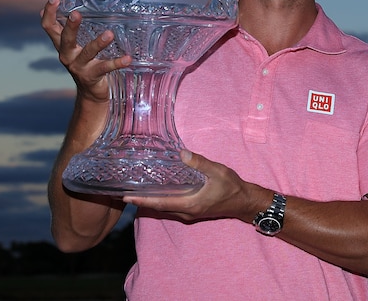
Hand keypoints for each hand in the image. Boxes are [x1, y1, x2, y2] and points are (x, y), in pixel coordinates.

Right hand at [40, 0, 130, 101]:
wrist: (91, 92)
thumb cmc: (86, 63)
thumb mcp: (77, 46)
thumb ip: (72, 31)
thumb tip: (69, 8)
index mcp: (62, 45)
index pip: (49, 26)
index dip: (50, 12)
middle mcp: (67, 55)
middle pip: (65, 39)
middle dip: (70, 27)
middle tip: (76, 14)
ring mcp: (79, 67)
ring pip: (87, 53)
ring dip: (98, 43)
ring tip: (109, 34)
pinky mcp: (92, 76)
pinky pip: (105, 68)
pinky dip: (117, 63)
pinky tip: (127, 58)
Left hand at [123, 150, 264, 223]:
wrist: (243, 202)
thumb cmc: (232, 187)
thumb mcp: (218, 172)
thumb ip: (200, 163)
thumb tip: (182, 154)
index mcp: (190, 204)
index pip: (160, 203)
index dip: (142, 201)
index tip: (125, 197)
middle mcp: (186, 212)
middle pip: (158, 208)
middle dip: (141, 201)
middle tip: (124, 193)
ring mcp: (189, 213)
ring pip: (164, 208)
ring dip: (150, 202)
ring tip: (135, 192)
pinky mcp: (192, 211)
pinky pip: (171, 207)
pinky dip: (160, 201)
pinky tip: (156, 192)